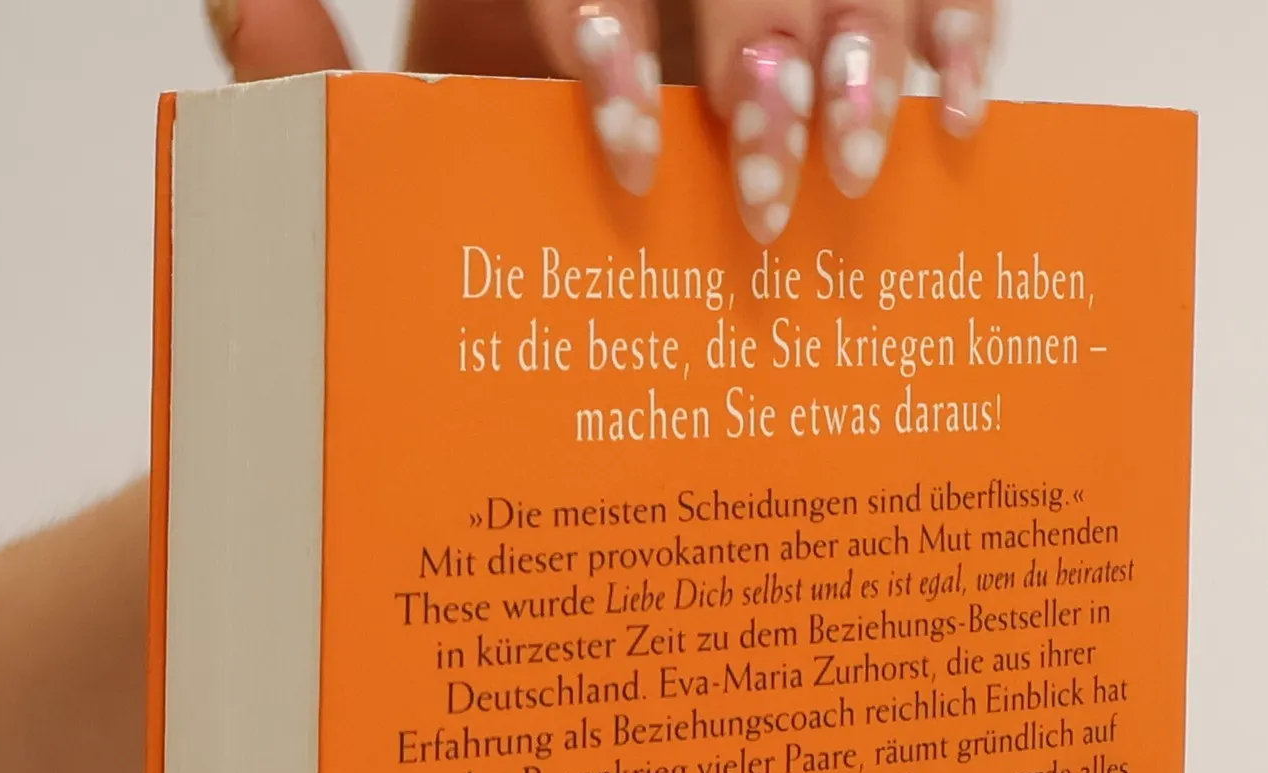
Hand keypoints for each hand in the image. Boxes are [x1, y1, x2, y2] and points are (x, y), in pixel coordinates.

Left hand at [206, 0, 1000, 244]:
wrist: (502, 253)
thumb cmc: (439, 194)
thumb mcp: (363, 147)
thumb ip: (306, 81)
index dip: (607, 24)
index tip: (621, 141)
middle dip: (758, 44)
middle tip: (767, 184)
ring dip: (865, 47)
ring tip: (855, 168)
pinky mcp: (832, 25)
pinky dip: (955, 36)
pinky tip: (962, 110)